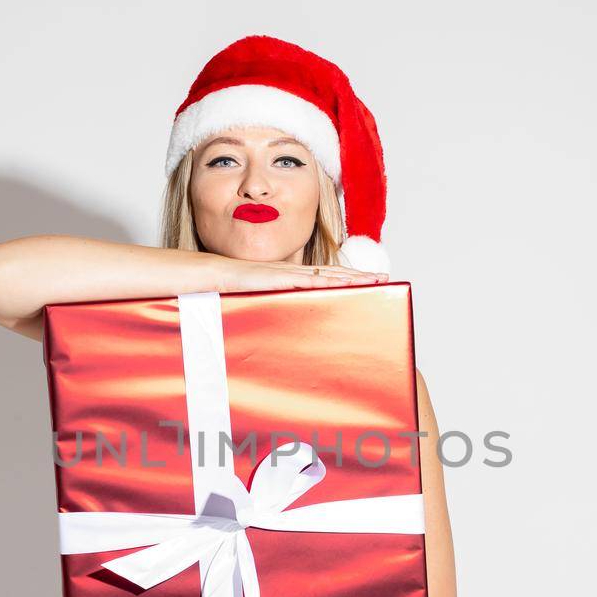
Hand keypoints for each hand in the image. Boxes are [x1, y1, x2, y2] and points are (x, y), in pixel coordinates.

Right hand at [216, 259, 387, 293]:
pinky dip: (326, 282)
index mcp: (291, 276)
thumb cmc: (232, 288)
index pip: (326, 275)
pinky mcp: (277, 278)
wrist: (212, 275)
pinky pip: (306, 280)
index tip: (369, 281)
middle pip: (333, 271)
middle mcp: (294, 271)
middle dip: (359, 275)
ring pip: (326, 274)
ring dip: (351, 277)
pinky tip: (342, 283)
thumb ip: (275, 307)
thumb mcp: (261, 299)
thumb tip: (287, 324)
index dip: (348, 277)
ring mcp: (287, 273)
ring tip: (373, 280)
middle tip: (384, 277)